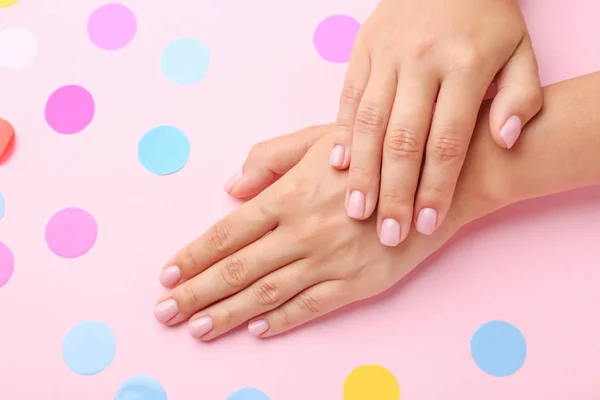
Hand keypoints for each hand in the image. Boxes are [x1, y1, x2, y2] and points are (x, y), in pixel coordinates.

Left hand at [153, 123, 503, 339]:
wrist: (438, 180)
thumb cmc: (376, 154)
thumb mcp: (321, 138)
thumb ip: (272, 157)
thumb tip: (232, 186)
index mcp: (289, 196)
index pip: (227, 233)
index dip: (193, 256)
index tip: (167, 274)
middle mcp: (302, 233)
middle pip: (237, 270)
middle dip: (196, 293)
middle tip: (165, 313)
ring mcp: (329, 262)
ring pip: (266, 295)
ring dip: (226, 314)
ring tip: (197, 328)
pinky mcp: (356, 285)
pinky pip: (310, 307)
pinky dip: (280, 321)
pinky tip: (255, 330)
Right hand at [329, 0, 541, 244]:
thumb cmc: (487, 18)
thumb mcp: (520, 50)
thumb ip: (521, 95)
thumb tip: (504, 139)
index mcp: (464, 66)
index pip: (446, 141)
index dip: (436, 188)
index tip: (427, 225)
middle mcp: (420, 62)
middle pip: (402, 140)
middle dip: (394, 192)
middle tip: (387, 232)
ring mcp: (386, 55)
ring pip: (368, 123)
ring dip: (361, 171)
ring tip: (356, 210)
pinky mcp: (362, 50)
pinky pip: (348, 97)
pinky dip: (341, 133)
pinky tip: (338, 165)